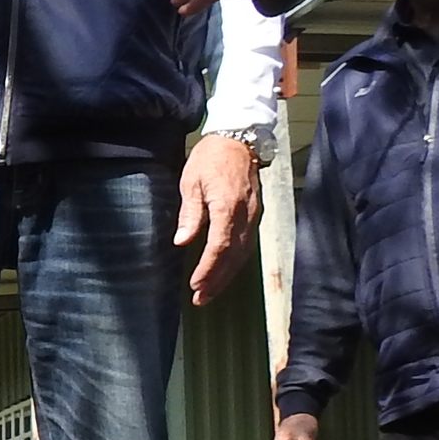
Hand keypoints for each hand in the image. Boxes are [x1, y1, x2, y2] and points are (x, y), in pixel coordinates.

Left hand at [177, 134, 261, 306]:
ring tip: (209, 293)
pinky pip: (247, 245)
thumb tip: (183, 241)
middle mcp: (245, 215)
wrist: (239, 139)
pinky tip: (223, 273)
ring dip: (226, 276)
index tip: (195, 285)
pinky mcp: (255, 215)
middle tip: (200, 299)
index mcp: (227, 207)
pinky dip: (235, 263)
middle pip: (234, 256)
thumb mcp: (191, 182)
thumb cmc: (210, 158)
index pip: (219, 246)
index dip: (208, 269)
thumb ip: (190, 214)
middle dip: (217, 280)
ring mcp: (254, 216)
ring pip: (243, 254)